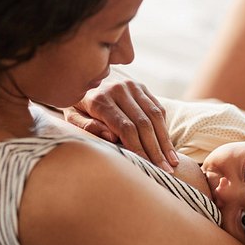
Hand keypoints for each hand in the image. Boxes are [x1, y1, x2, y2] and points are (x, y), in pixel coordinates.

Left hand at [64, 76, 178, 172]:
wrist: (82, 74)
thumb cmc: (76, 104)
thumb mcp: (71, 115)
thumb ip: (86, 126)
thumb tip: (111, 137)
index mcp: (100, 99)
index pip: (126, 127)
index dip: (139, 148)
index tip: (147, 166)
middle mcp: (119, 90)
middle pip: (143, 124)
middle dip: (156, 150)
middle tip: (166, 170)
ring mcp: (133, 86)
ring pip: (155, 116)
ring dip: (165, 141)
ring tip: (173, 162)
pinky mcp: (142, 87)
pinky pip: (158, 109)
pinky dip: (164, 128)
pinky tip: (168, 147)